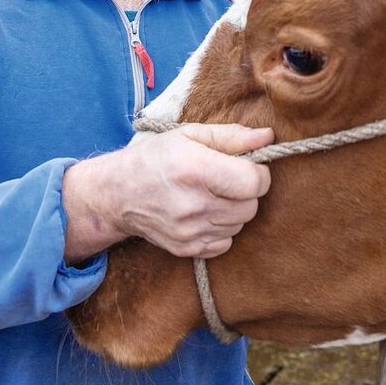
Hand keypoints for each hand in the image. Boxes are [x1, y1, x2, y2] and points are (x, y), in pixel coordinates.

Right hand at [62, 124, 273, 261]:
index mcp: (195, 169)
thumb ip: (232, 136)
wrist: (117, 194)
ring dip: (234, 209)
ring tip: (212, 195)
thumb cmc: (156, 158)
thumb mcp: (189, 135)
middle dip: (246, 191)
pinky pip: (226, 242)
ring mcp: (189, 231)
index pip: (255, 182)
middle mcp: (192, 204)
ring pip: (240, 224)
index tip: (248, 165)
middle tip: (227, 179)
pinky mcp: (186, 249)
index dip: (258, 172)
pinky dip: (222, 229)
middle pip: (251, 206)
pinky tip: (205, 213)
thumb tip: (269, 137)